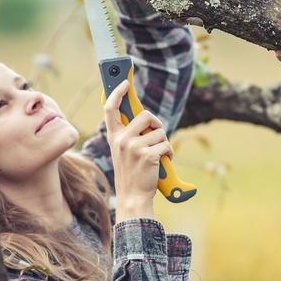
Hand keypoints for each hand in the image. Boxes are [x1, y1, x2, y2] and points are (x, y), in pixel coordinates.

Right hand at [103, 80, 173, 222]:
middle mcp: (121, 140)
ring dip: (164, 142)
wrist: (133, 197)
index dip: (117, 92)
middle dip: (156, 124)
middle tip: (157, 135)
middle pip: (145, 114)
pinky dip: (170, 153)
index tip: (125, 82)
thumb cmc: (132, 173)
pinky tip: (164, 162)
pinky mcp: (148, 155)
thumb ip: (129, 134)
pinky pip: (167, 144)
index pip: (110, 109)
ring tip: (158, 155)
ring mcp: (133, 147)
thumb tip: (144, 117)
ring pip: (159, 131)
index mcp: (114, 137)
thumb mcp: (123, 151)